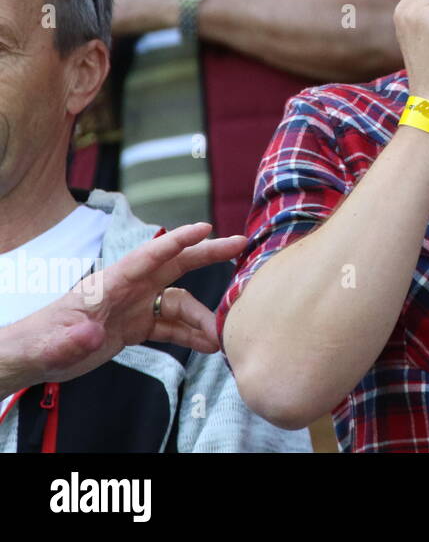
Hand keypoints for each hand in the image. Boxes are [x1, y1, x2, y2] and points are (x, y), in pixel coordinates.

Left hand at [2, 223, 244, 393]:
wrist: (29, 358)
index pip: (147, 257)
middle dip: (207, 254)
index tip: (205, 228)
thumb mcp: (49, 346)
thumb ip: (70, 339)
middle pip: (175, 266)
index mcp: (109, 285)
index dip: (176, 241)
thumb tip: (91, 333)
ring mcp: (134, 307)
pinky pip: (171, 327)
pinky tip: (207, 346)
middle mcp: (127, 290)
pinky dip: (190, 336)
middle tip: (240, 245)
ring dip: (202, 319)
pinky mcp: (134, 327)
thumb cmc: (36, 345)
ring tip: (220, 338)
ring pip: (179, 304)